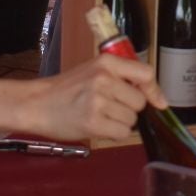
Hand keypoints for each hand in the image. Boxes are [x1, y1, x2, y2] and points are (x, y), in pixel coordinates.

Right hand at [22, 54, 165, 142]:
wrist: (37, 103)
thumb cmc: (67, 89)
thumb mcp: (95, 71)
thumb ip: (124, 78)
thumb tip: (159, 100)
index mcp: (106, 62)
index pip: (146, 74)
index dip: (154, 91)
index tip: (158, 103)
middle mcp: (104, 78)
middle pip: (139, 102)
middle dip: (128, 109)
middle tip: (108, 107)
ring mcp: (98, 101)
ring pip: (131, 120)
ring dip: (120, 123)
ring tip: (99, 116)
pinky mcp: (93, 122)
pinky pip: (122, 133)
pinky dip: (113, 134)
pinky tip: (97, 126)